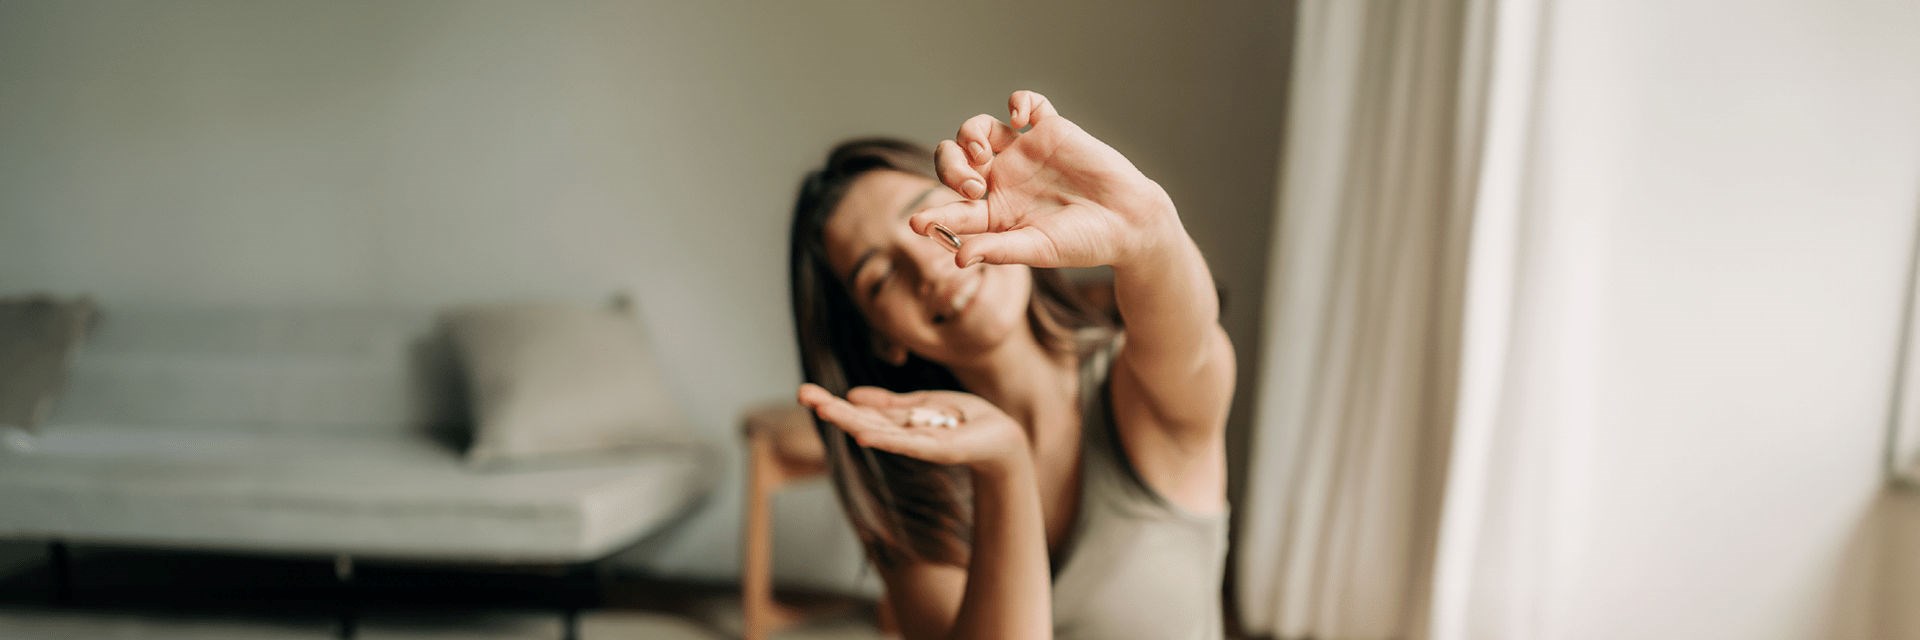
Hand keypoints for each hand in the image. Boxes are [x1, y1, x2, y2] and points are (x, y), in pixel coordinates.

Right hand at [798, 383, 1029, 476]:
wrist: (1001, 438)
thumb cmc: (966, 421)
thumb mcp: (924, 404)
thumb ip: (890, 403)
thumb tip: (853, 395)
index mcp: (898, 422)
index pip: (859, 410)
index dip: (833, 401)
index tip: (805, 392)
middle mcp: (902, 434)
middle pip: (861, 419)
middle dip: (832, 408)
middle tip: (801, 394)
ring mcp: (918, 443)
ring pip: (878, 430)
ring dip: (849, 420)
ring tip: (823, 409)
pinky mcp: (938, 449)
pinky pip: (907, 443)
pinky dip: (885, 438)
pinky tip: (862, 433)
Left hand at [909, 90, 1178, 269]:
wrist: (1128, 222)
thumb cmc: (1084, 242)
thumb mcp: (1038, 249)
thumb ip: (998, 250)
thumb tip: (957, 259)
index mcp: (994, 212)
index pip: (953, 208)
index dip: (933, 215)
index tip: (916, 224)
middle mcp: (1002, 178)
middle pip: (955, 159)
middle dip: (950, 167)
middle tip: (972, 187)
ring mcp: (1024, 152)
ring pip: (978, 129)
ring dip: (969, 135)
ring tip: (984, 154)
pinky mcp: (1050, 130)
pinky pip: (1027, 103)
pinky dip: (1019, 101)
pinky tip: (1021, 117)